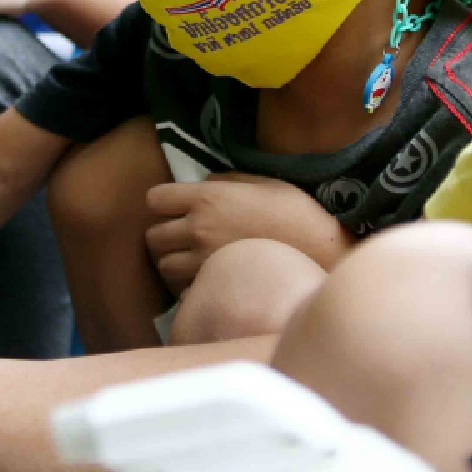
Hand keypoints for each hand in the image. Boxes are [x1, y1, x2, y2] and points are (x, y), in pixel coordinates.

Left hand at [145, 175, 350, 290]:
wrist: (319, 250)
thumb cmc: (294, 211)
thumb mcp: (261, 182)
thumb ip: (225, 181)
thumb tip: (203, 184)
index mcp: (206, 198)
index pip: (154, 199)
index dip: (163, 202)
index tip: (176, 205)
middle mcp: (198, 229)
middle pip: (152, 237)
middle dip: (164, 235)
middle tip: (184, 235)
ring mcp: (203, 262)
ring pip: (164, 266)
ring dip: (174, 262)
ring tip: (194, 259)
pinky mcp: (213, 287)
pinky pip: (184, 291)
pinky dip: (190, 286)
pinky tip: (208, 279)